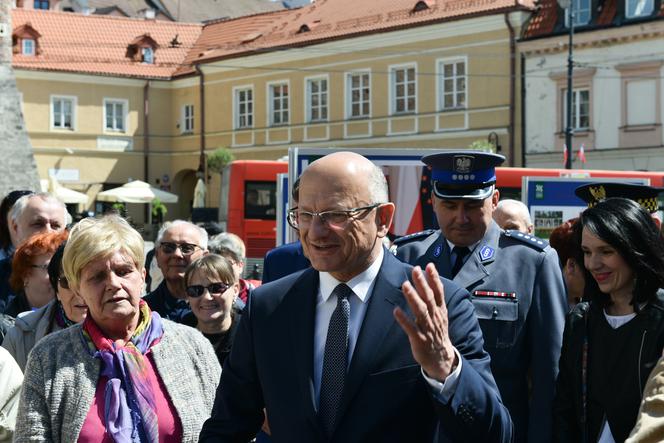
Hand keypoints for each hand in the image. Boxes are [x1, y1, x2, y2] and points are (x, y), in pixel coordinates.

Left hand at [394, 263, 457, 380]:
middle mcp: (435, 317)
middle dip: (422, 283)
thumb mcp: (441, 314)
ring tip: (405, 285)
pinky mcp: (419, 339)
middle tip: (415, 270)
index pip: (439, 292)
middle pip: (429, 298)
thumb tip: (430, 276)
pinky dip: (404, 319)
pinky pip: (411, 328)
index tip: (429, 266)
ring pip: (420, 311)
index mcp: (440, 311)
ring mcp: (427, 328)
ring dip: (413, 298)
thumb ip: (435, 297)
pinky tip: (396, 311)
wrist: (441, 357)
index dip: (434, 278)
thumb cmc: (437, 332)